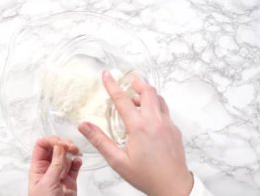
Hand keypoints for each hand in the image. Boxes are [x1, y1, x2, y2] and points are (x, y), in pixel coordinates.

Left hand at [28, 136, 81, 195]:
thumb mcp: (48, 182)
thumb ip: (55, 165)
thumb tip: (59, 147)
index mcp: (38, 168)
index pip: (41, 146)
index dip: (50, 141)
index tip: (61, 143)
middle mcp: (48, 169)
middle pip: (54, 148)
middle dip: (63, 144)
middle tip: (71, 147)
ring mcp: (59, 174)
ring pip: (66, 156)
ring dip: (72, 151)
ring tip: (76, 152)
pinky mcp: (69, 180)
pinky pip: (74, 167)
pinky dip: (77, 162)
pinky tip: (78, 161)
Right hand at [78, 70, 192, 195]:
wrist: (173, 187)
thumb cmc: (147, 176)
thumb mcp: (117, 160)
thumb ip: (100, 141)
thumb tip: (84, 126)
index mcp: (139, 127)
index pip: (122, 99)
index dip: (112, 85)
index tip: (106, 74)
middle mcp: (155, 121)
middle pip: (147, 91)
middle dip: (137, 82)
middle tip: (128, 80)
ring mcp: (167, 124)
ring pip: (159, 98)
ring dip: (147, 94)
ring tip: (136, 98)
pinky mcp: (174, 130)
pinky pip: (165, 110)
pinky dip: (155, 105)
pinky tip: (149, 116)